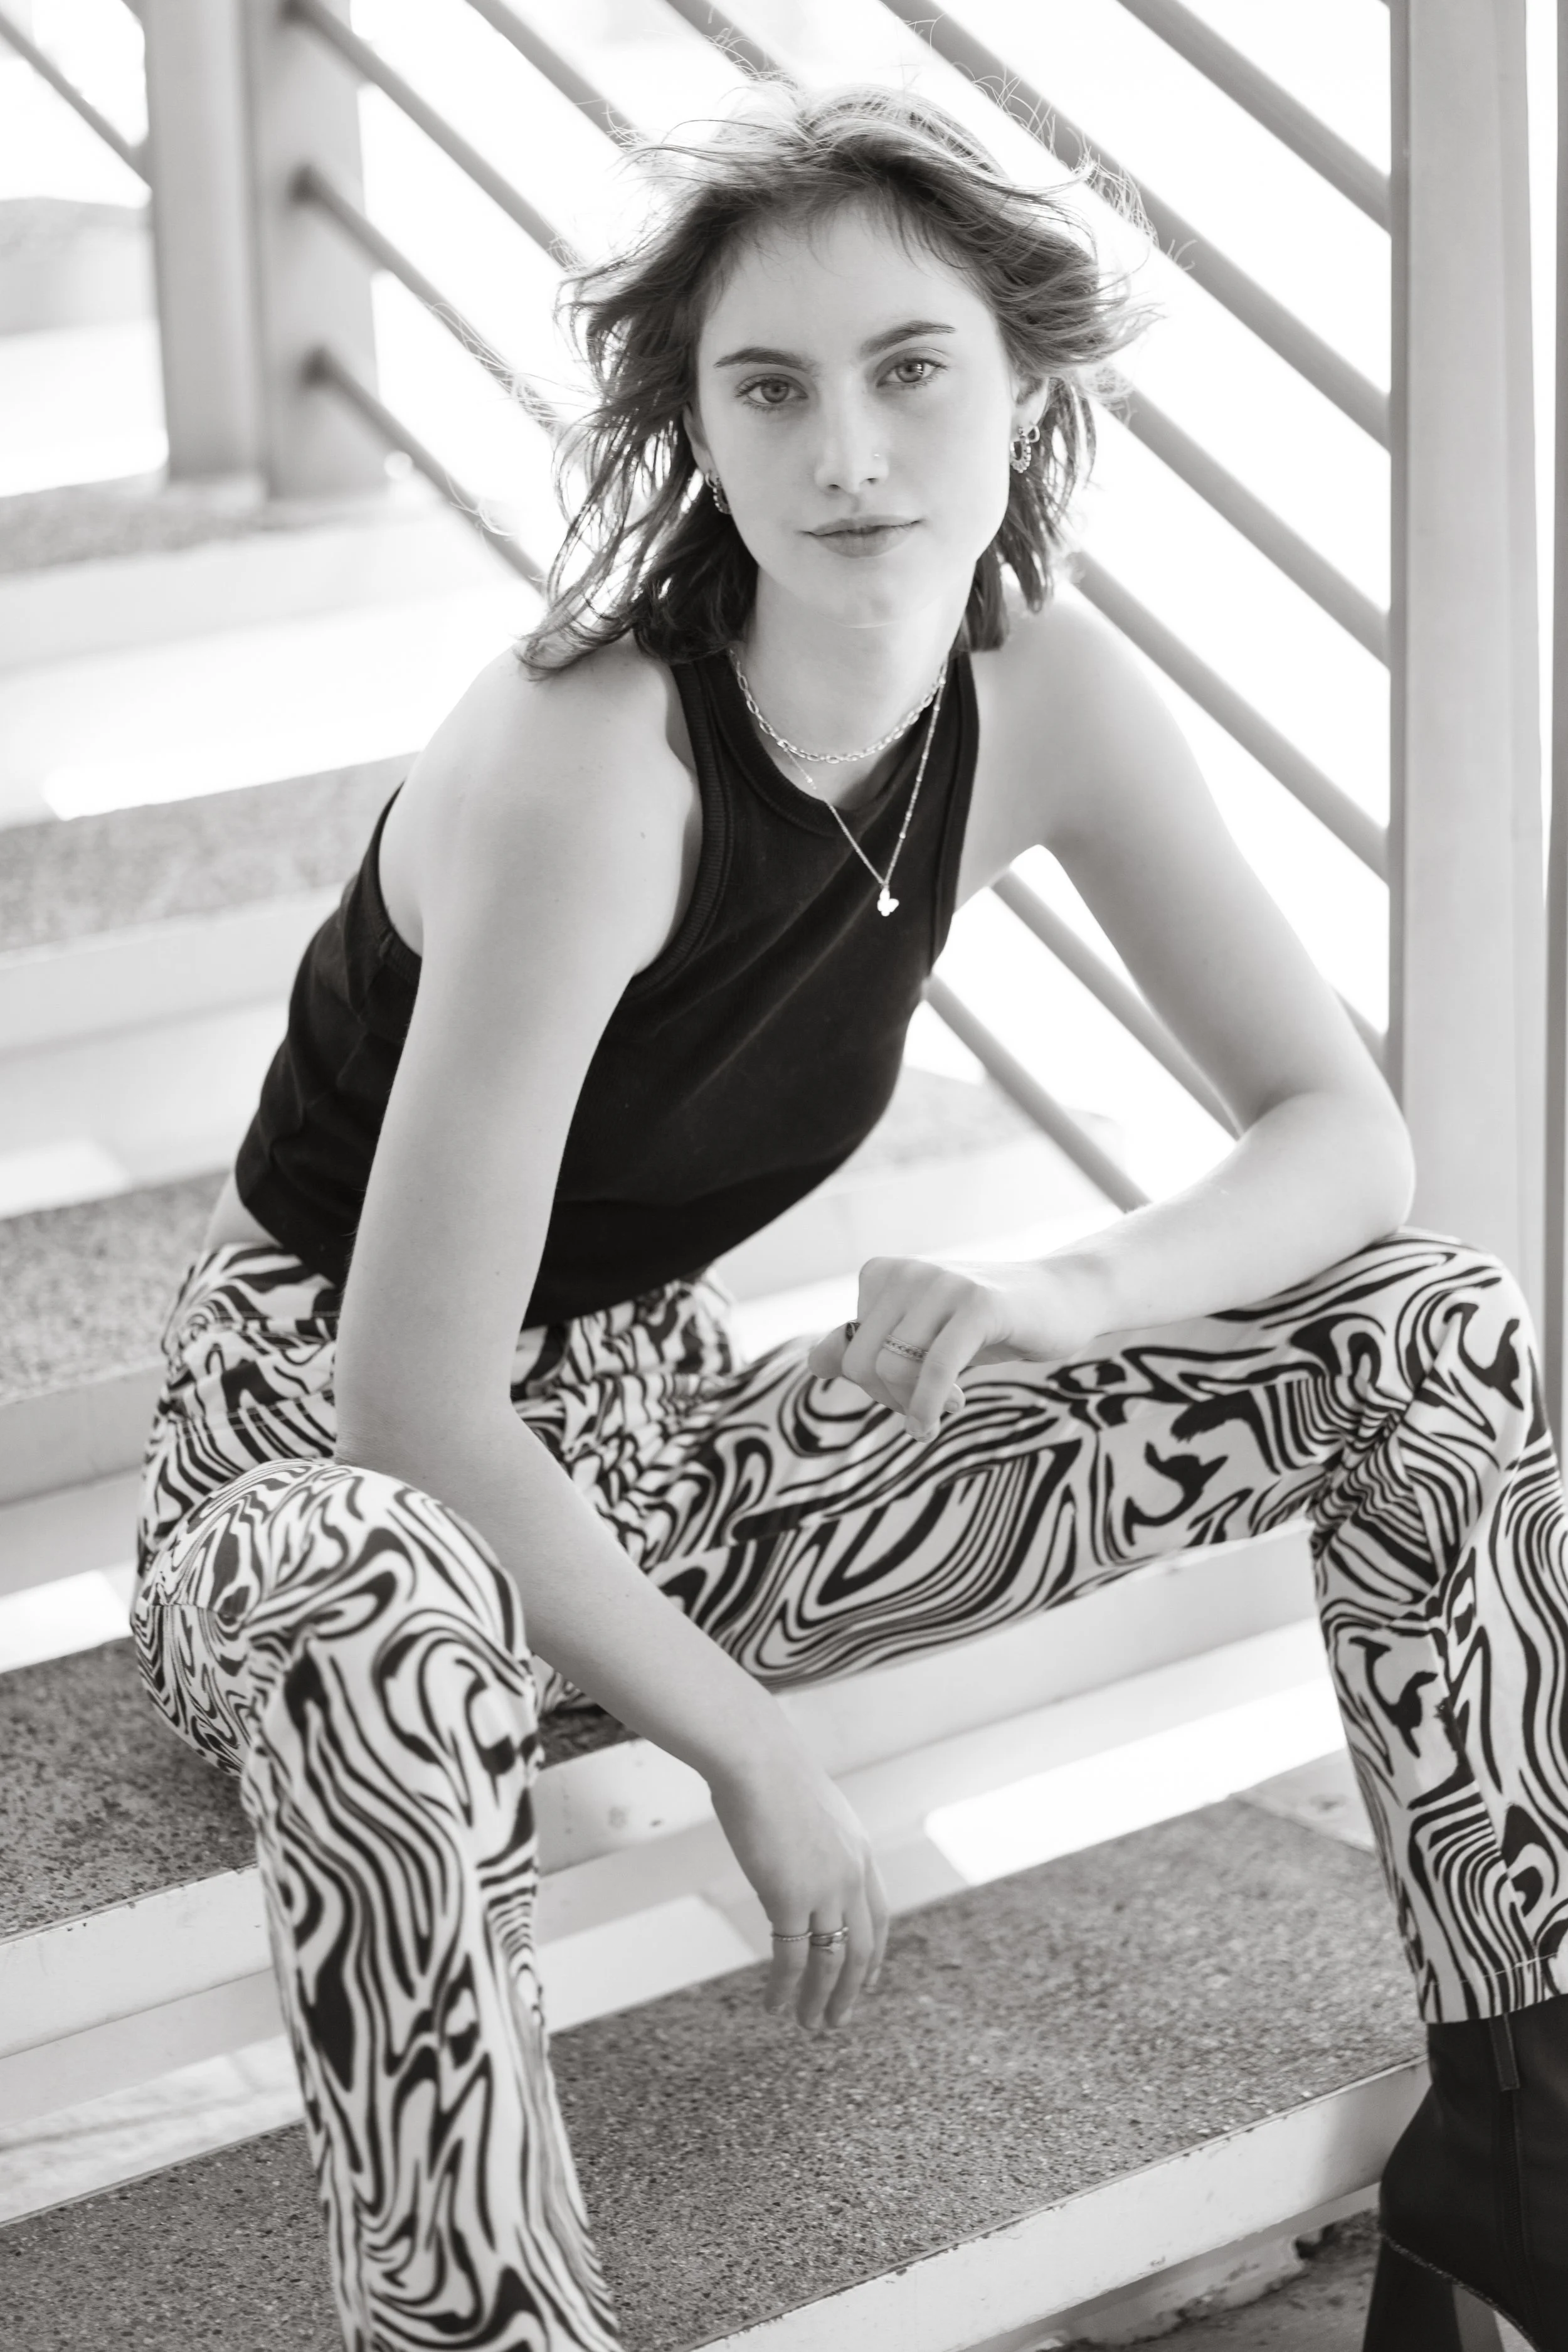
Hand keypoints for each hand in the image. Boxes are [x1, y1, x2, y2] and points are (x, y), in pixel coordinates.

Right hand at [707, 1737, 889, 2032]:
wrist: (755, 1757)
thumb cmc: (770, 1772)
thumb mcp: (811, 1809)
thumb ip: (816, 1843)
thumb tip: (798, 1861)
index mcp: (860, 1851)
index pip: (879, 1916)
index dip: (875, 1954)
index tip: (870, 1980)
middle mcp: (851, 1875)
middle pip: (860, 1949)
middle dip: (850, 1991)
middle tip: (836, 2021)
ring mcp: (824, 1889)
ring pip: (830, 1963)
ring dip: (820, 2000)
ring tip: (808, 2025)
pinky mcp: (789, 1898)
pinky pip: (791, 1957)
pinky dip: (784, 1987)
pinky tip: (774, 2005)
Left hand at [806, 1254, 1106, 1437]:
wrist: (1062, 1299)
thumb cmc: (987, 1325)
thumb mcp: (920, 1337)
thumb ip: (865, 1347)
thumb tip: (814, 1362)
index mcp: (883, 1274)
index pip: (847, 1351)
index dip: (875, 1386)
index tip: (911, 1391)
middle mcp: (905, 1271)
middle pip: (861, 1363)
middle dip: (892, 1398)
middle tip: (930, 1407)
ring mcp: (941, 1283)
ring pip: (891, 1368)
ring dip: (918, 1403)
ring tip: (951, 1403)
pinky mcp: (977, 1303)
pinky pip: (934, 1367)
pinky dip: (930, 1405)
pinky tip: (945, 1416)